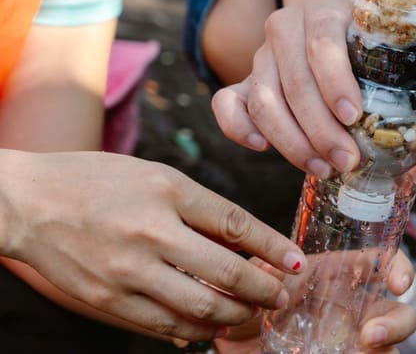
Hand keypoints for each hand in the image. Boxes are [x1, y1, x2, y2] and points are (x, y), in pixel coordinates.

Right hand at [2, 151, 306, 340]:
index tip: (296, 262)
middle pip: (225, 272)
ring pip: (199, 308)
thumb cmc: (96, 181)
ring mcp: (127, 271)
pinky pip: (163, 326)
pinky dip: (194, 331)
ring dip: (235, 317)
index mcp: (167, 191)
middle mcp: (150, 231)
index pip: (235, 223)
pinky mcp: (107, 301)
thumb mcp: (154, 177)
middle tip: (281, 297)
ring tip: (251, 315)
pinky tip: (210, 329)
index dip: (272, 247)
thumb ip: (198, 208)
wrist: (26, 202)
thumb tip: (241, 243)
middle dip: (263, 290)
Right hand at [212, 0, 415, 177]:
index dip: (336, 81)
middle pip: (294, 80)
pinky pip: (227, 103)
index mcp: (326, 9)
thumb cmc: (366, 40)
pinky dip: (237, 127)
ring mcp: (260, 55)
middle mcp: (286, 27)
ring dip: (291, 141)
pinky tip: (262, 149)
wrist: (322, 14)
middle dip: (320, 128)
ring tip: (322, 170)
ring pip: (263, 99)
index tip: (354, 117)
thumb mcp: (392, 51)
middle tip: (346, 163)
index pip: (325, 42)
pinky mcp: (243, 80)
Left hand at [215, 252, 415, 353]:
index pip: (379, 263)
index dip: (399, 268)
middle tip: (371, 334)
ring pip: (389, 347)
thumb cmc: (246, 310)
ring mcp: (350, 342)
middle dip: (397, 322)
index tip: (400, 284)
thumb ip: (262, 273)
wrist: (234, 347)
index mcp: (336, 276)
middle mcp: (351, 309)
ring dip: (386, 348)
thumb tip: (271, 268)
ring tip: (361, 351)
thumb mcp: (250, 284)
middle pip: (398, 311)